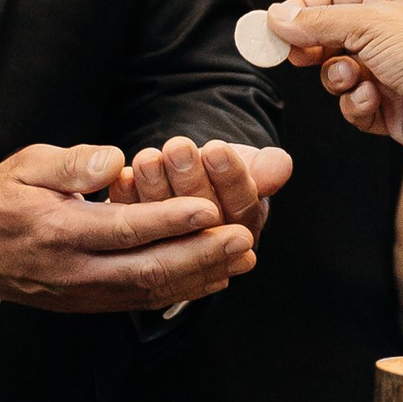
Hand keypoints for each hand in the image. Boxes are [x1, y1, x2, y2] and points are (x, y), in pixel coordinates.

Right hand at [0, 143, 266, 315]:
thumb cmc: (2, 199)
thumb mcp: (26, 166)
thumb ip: (71, 162)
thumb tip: (115, 161)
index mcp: (58, 230)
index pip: (123, 229)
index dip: (170, 221)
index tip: (210, 209)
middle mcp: (74, 270)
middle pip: (146, 270)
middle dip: (200, 255)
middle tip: (242, 238)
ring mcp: (82, 293)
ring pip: (150, 292)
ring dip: (200, 276)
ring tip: (241, 257)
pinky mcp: (89, 304)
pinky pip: (141, 301)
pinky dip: (181, 291)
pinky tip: (213, 276)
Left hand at [126, 135, 292, 244]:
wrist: (187, 185)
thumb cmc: (219, 175)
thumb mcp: (246, 166)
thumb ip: (264, 168)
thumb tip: (281, 165)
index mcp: (243, 235)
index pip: (241, 209)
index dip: (229, 178)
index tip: (215, 148)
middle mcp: (209, 252)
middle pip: (202, 221)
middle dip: (189, 181)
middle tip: (177, 147)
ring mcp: (171, 253)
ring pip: (165, 229)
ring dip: (155, 190)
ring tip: (147, 157)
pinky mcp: (138, 249)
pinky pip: (133, 233)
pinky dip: (127, 201)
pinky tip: (121, 176)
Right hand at [271, 0, 402, 161]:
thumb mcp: (370, 23)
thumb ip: (319, 21)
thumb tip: (277, 16)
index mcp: (391, 0)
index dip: (302, 8)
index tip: (273, 26)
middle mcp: (391, 34)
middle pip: (331, 36)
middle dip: (313, 47)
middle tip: (295, 57)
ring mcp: (391, 73)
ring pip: (339, 74)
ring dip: (339, 79)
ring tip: (353, 79)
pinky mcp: (391, 109)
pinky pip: (355, 105)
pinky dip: (358, 105)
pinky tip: (374, 101)